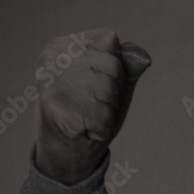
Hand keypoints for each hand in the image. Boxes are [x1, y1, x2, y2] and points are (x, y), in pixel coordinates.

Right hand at [34, 28, 151, 183]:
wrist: (65, 154)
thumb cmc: (91, 114)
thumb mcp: (114, 84)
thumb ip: (129, 65)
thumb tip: (143, 56)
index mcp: (61, 46)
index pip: (109, 40)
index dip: (114, 68)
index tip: (95, 85)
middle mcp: (50, 60)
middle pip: (111, 66)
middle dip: (112, 91)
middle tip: (91, 106)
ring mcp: (50, 86)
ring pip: (107, 90)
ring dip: (107, 112)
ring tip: (88, 118)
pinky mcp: (55, 112)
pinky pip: (102, 117)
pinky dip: (102, 129)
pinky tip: (85, 131)